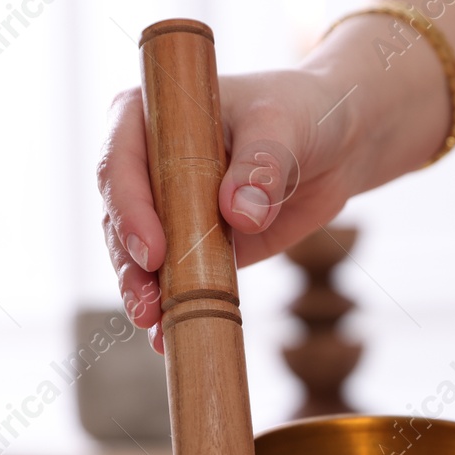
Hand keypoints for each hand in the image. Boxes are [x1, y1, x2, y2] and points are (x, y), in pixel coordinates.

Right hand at [98, 69, 365, 351]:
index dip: (129, 210)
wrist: (335, 144)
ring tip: (156, 326)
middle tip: (147, 306)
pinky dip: (171, 309)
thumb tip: (238, 214)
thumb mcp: (284, 127)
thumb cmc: (302, 115)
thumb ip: (261, 166)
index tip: (154, 252)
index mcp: (150, 117)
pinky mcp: (191, 243)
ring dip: (143, 293)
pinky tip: (170, 339)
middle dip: (130, 265)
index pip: (120, 164)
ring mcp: (165, 207)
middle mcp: (146, 163)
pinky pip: (173, 278)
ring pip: (138, 255)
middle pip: (120, 219)